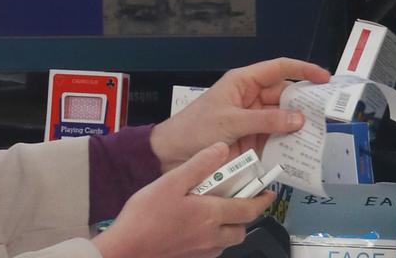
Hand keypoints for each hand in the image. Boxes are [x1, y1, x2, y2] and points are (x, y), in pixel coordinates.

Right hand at [92, 143, 274, 257]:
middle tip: (242, 200)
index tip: (269, 193)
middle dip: (246, 216)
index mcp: (211, 215)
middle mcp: (211, 236)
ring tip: (218, 211)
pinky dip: (213, 238)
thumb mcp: (172, 181)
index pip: (249, 209)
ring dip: (230, 228)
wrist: (126, 248)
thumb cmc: (145, 217)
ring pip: (227, 241)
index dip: (263, 200)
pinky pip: (212, 249)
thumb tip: (221, 148)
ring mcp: (201, 250)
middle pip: (241, 229)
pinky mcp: (189, 257)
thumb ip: (200, 164)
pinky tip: (198, 226)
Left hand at [150, 58, 331, 171]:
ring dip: (298, 127)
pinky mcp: (252, 141)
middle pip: (285, 96)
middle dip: (305, 104)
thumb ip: (266, 120)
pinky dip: (288, 145)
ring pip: (283, 120)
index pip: (278, 69)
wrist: (171, 155)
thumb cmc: (194, 129)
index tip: (325, 78)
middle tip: (328, 115)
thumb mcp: (231, 121)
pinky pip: (275, 140)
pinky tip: (301, 152)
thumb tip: (299, 118)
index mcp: (244, 82)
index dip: (302, 70)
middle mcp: (251, 99)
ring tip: (319, 135)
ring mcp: (253, 121)